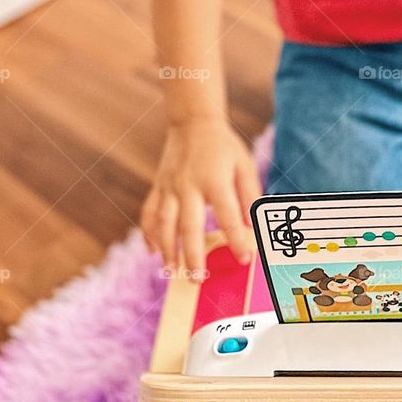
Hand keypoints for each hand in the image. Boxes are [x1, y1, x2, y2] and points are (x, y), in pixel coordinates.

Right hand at [140, 118, 260, 271]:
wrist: (192, 122)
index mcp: (214, 179)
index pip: (227, 215)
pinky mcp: (158, 187)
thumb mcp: (244, 165)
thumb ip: (249, 196)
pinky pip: (149, 213)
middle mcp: (188, 185)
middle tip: (198, 279)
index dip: (236, 238)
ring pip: (164, 223)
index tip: (244, 259)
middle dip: (192, 254)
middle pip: (189, 225)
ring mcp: (169, 187)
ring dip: (167, 250)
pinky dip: (148, 234)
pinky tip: (152, 251)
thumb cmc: (224, 147)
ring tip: (172, 272)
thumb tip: (252, 227)